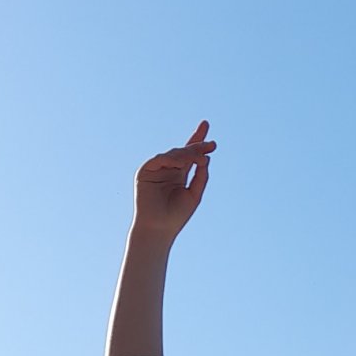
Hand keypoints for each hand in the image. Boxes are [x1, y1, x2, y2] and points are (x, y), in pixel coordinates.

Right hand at [132, 120, 215, 242]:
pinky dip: (171, 159)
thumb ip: (201, 176)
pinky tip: (182, 162)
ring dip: (187, 154)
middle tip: (211, 145)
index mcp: (178, 174)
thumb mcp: (194, 194)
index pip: (189, 154)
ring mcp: (155, 169)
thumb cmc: (176, 216)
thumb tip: (206, 158)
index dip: (197, 140)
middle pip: (182, 151)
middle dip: (196, 146)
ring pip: (173, 154)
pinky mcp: (144, 172)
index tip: (206, 125)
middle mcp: (167, 169)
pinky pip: (159, 159)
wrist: (159, 229)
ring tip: (200, 158)